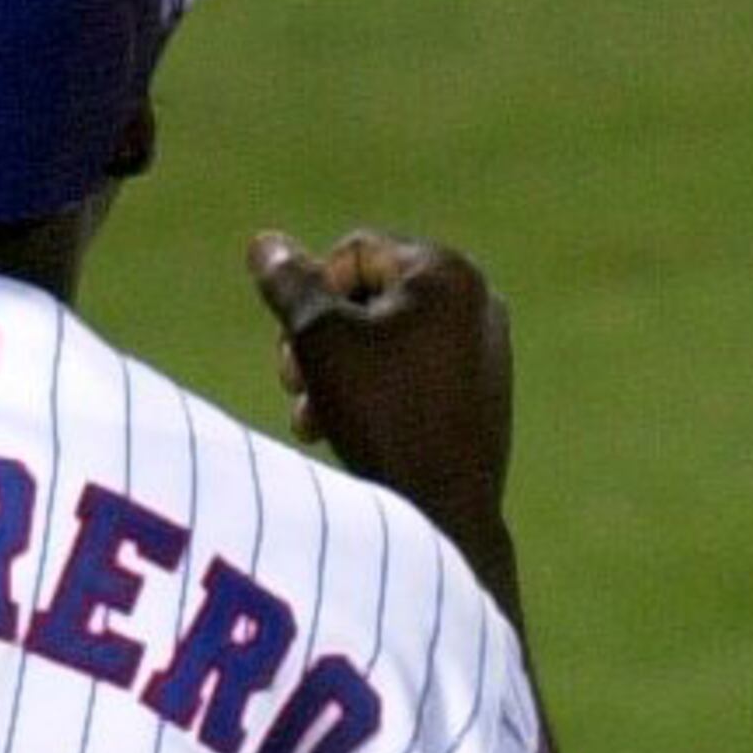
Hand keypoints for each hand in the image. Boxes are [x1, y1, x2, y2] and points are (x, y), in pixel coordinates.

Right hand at [248, 228, 523, 621]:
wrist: (444, 511)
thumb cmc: (381, 416)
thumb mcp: (320, 341)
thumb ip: (290, 284)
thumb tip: (266, 242)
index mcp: (449, 272)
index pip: (354, 253)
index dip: (309, 298)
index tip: (295, 351)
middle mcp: (479, 299)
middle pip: (368, 295)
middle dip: (318, 339)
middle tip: (292, 383)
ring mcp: (486, 347)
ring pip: (384, 339)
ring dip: (335, 373)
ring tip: (310, 419)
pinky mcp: (481, 392)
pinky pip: (411, 372)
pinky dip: (372, 394)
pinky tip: (341, 433)